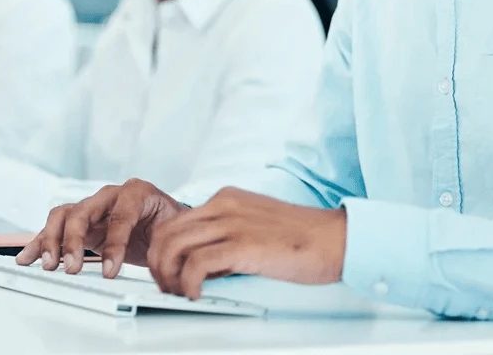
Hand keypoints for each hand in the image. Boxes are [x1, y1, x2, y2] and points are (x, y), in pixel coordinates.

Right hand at [16, 179, 187, 276]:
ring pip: (63, 216)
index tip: (110, 273)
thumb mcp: (173, 228)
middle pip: (82, 211)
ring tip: (49, 266)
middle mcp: (109, 195)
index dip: (115, 245)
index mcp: (137, 193)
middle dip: (73, 241)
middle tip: (72, 268)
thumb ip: (165, 240)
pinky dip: (39, 243)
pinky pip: (54, 228)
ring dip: (52, 241)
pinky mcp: (79, 222)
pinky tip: (26, 258)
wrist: (162, 218)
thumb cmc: (167, 222)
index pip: (121, 216)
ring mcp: (91, 208)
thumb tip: (163, 263)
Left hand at [147, 188, 346, 299]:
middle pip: (165, 232)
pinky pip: (196, 264)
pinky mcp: (242, 244)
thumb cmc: (302, 240)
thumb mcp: (255, 226)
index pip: (174, 221)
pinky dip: (188, 284)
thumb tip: (203, 266)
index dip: (163, 251)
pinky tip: (197, 295)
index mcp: (226, 199)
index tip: (168, 273)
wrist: (335, 239)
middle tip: (167, 288)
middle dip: (157, 264)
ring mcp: (232, 222)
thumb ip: (227, 237)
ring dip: (168, 276)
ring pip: (173, 246)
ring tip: (180, 293)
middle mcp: (224, 205)